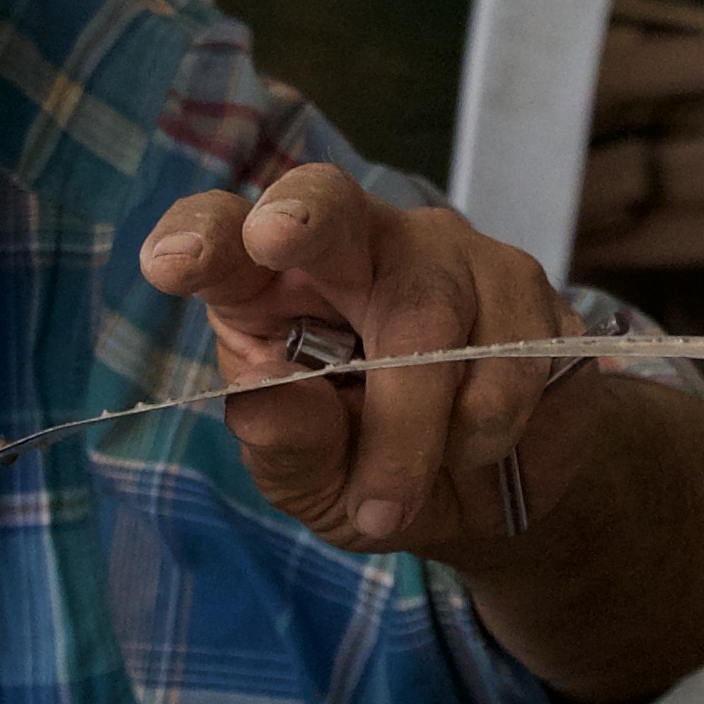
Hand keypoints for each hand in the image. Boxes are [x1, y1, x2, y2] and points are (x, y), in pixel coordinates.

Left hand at [137, 157, 586, 558]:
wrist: (496, 498)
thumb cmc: (373, 471)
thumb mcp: (313, 481)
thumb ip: (288, 446)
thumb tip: (264, 401)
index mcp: (275, 285)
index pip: (226, 235)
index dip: (201, 236)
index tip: (173, 264)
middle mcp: (358, 246)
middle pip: (329, 205)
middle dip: (302, 217)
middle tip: (272, 238)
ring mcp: (451, 256)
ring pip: (426, 323)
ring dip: (413, 435)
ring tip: (398, 494)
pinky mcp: (530, 288)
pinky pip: (507, 357)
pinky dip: (485, 431)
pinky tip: (476, 449)